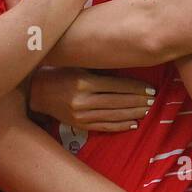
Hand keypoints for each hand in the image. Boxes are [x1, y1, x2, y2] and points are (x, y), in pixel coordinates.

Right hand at [29, 68, 152, 132]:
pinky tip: (133, 124)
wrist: (37, 91)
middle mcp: (83, 100)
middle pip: (118, 102)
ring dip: (133, 113)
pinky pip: (104, 126)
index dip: (136, 88)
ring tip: (147, 110)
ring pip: (114, 115)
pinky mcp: (79, 125)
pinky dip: (120, 126)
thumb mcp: (79, 65)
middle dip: (139, 101)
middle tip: (154, 100)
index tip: (150, 89)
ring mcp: (81, 115)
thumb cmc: (61, 72)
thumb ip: (101, 70)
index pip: (117, 86)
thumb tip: (129, 70)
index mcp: (85, 81)